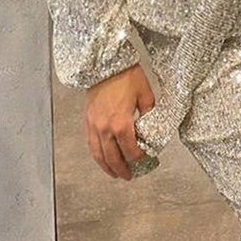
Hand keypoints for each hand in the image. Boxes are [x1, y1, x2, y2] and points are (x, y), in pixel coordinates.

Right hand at [83, 64, 154, 180]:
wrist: (105, 64)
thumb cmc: (126, 76)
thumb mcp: (146, 94)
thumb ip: (150, 113)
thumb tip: (152, 127)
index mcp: (121, 123)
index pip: (131, 151)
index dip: (139, 158)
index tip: (146, 160)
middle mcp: (105, 128)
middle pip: (113, 157)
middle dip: (122, 169)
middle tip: (129, 176)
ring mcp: (94, 125)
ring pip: (99, 154)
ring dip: (107, 167)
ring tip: (115, 174)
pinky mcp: (88, 120)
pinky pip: (91, 144)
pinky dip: (97, 155)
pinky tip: (102, 158)